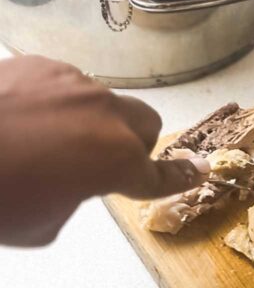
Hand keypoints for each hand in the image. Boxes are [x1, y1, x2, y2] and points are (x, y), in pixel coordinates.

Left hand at [0, 55, 207, 245]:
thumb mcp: (42, 223)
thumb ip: (76, 195)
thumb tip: (70, 176)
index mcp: (115, 160)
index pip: (161, 174)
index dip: (182, 176)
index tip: (202, 168)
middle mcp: (104, 115)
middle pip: (145, 123)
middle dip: (131, 143)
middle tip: (94, 161)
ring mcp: (72, 83)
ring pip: (100, 102)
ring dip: (86, 120)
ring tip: (36, 138)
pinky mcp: (36, 64)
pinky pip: (61, 84)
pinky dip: (50, 101)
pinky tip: (14, 117)